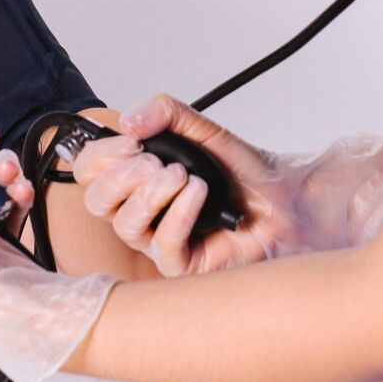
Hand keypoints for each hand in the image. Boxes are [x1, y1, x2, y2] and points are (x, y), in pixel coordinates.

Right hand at [72, 94, 382, 278]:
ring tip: (184, 174)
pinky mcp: (184, 267)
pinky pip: (164, 245)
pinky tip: (200, 193)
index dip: (102, 154)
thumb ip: (167, 114)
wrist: (291, 203)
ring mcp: (161, 241)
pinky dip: (178, 212)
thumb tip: (129, 120)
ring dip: (151, 192)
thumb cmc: (251, 176)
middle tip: (153, 159)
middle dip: (121, 175)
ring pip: (125, 226)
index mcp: (141, 179)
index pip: (91, 171)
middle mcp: (145, 212)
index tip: (131, 140)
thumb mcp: (207, 132)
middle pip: (97, 202)